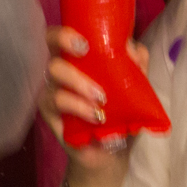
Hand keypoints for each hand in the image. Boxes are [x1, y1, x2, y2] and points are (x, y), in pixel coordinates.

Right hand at [41, 26, 147, 186]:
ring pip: (54, 73)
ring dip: (79, 81)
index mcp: (76, 61)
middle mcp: (60, 72)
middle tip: (85, 50)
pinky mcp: (50, 114)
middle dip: (65, 43)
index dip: (65, 32)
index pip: (60, 37)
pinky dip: (79, 106)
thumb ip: (136, 67)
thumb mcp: (134, 90)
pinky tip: (97, 116)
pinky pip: (57, 102)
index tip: (85, 40)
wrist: (113, 154)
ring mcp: (51, 91)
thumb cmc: (120, 115)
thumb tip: (133, 47)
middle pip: (51, 45)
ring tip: (101, 98)